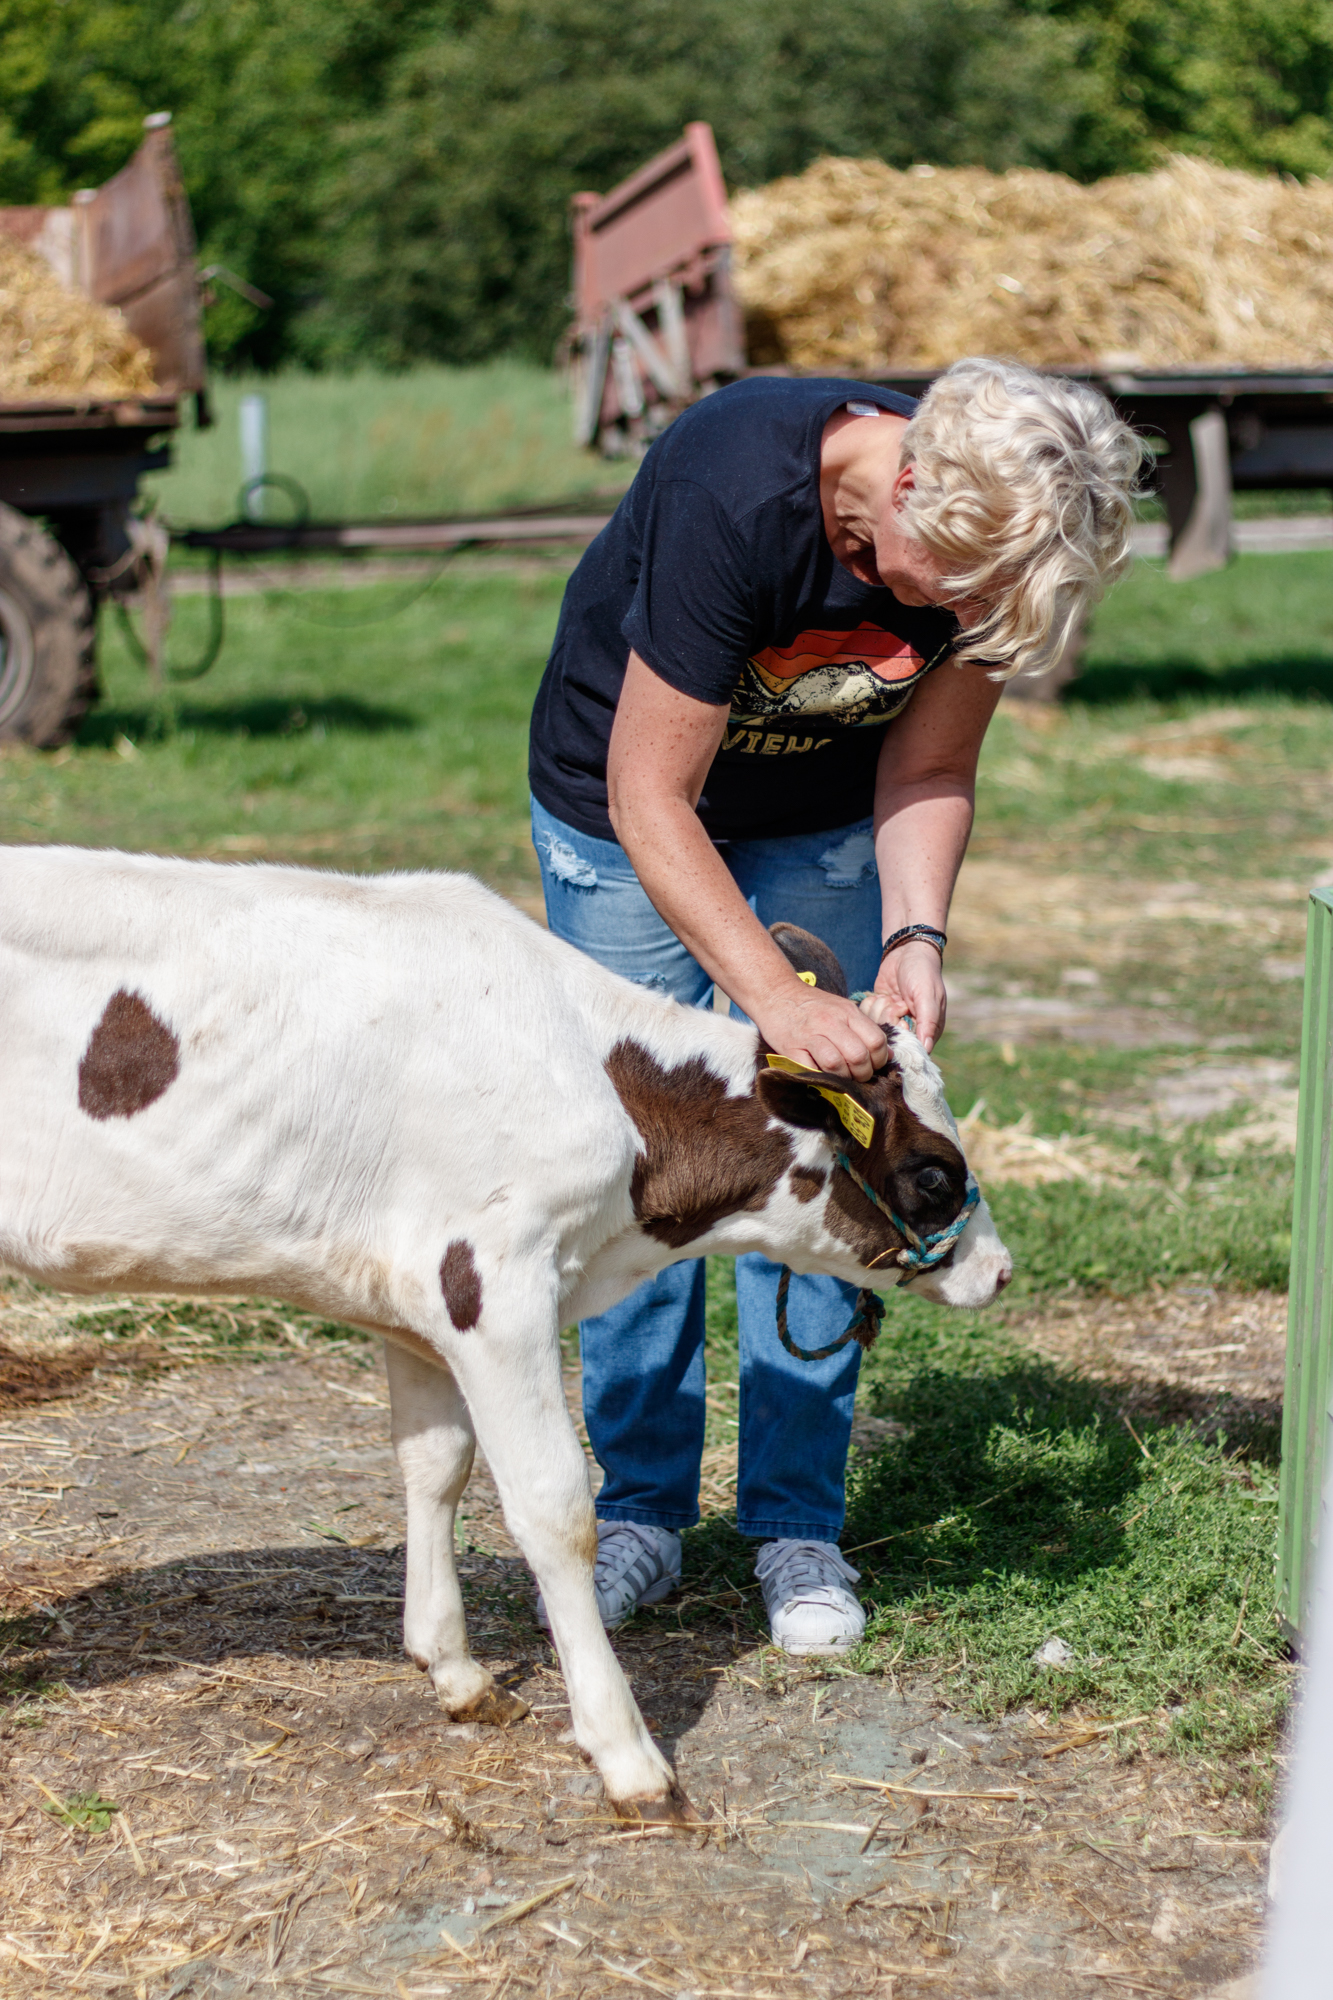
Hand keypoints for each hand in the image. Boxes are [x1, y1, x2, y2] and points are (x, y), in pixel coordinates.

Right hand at [754, 977, 890, 1080]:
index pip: (876, 1041)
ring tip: (841, 1078)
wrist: (776, 993)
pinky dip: (819, 1078)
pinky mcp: (790, 1048)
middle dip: (862, 1074)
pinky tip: (822, 1075)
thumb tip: (887, 1054)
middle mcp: (830, 1022)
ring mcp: (809, 1035)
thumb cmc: (812, 1005)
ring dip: (842, 1079)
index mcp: (847, 1012)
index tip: (872, 1065)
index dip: (879, 1060)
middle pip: (858, 1056)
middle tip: (857, 1076)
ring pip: (836, 1065)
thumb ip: (864, 1029)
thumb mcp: (842, 1009)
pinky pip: (810, 1070)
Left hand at [860, 940, 946, 1051]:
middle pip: (889, 1038)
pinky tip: (881, 995)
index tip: (903, 1017)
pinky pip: (866, 1016)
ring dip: (881, 1007)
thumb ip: (927, 1022)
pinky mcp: (876, 1011)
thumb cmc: (922, 973)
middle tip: (899, 1001)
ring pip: (875, 1027)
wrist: (906, 952)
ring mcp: (890, 1020)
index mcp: (926, 1030)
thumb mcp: (927, 996)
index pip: (909, 1047)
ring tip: (892, 996)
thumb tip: (926, 1050)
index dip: (901, 1033)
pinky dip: (872, 1003)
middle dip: (890, 1016)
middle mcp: (908, 1029)